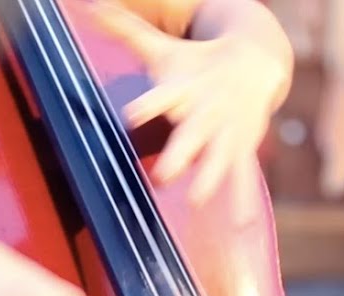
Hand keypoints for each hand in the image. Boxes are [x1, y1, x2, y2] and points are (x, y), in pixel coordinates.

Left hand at [87, 0, 289, 213]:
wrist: (254, 61)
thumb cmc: (195, 62)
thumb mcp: (161, 49)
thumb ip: (126, 31)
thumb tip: (90, 5)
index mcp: (182, 89)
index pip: (162, 97)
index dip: (148, 105)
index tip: (132, 114)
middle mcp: (204, 112)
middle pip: (190, 135)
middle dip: (180, 154)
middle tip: (163, 175)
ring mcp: (225, 133)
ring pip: (217, 159)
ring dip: (208, 180)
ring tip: (197, 201)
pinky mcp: (241, 149)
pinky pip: (241, 178)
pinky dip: (241, 202)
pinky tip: (241, 226)